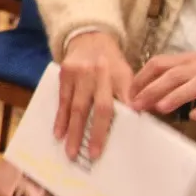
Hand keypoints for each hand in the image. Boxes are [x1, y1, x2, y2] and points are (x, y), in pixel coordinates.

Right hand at [54, 30, 133, 161]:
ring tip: (70, 150)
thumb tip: (136, 122)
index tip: (102, 149)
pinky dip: (60, 118)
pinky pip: (61, 100)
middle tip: (87, 156)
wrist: (91, 38)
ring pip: (74, 106)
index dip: (105, 129)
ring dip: (71, 130)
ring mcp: (77, 73)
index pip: (111, 106)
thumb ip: (130, 96)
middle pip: (91, 109)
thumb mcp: (127, 76)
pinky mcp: (64, 74)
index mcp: (115, 75)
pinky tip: (58, 132)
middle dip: (88, 134)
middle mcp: (95, 73)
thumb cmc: (112, 63)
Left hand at [131, 49, 195, 119]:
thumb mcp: (188, 65)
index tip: (128, 93)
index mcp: (185, 60)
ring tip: (160, 108)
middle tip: (137, 104)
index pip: (159, 64)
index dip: (142, 77)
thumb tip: (140, 90)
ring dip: (176, 96)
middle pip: (173, 76)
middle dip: (153, 89)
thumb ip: (167, 74)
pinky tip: (195, 116)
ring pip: (194, 86)